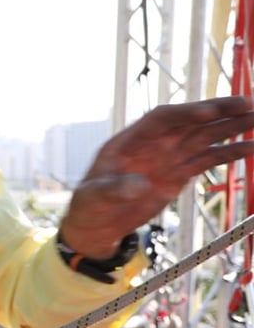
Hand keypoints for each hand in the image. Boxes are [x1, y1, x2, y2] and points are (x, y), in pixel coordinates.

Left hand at [59, 96, 253, 258]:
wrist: (97, 224)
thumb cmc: (89, 204)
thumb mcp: (95, 197)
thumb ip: (116, 189)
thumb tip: (139, 185)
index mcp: (130, 140)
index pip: (162, 118)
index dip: (185, 113)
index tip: (208, 113)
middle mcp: (154, 143)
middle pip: (190, 121)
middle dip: (219, 111)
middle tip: (248, 103)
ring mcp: (169, 157)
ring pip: (205, 136)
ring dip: (232, 126)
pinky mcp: (180, 173)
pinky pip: (208, 159)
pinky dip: (230, 152)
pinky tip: (252, 146)